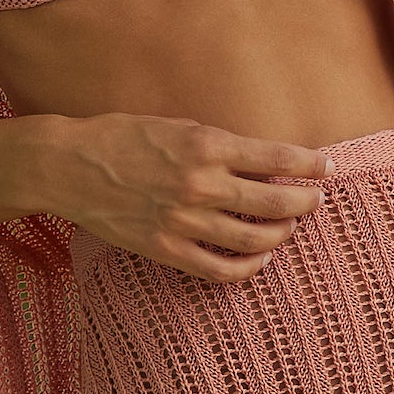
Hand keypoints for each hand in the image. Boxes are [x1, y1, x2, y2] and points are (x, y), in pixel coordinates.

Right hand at [31, 110, 328, 284]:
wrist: (68, 166)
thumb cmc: (121, 136)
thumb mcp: (175, 123)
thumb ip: (216, 142)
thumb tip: (258, 158)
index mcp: (206, 144)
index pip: (277, 159)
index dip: (309, 165)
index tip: (324, 167)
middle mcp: (201, 184)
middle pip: (276, 203)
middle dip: (304, 203)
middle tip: (314, 201)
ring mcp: (184, 220)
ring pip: (255, 240)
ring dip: (281, 235)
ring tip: (287, 228)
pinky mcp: (166, 249)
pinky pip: (220, 269)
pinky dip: (248, 267)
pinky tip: (258, 258)